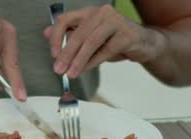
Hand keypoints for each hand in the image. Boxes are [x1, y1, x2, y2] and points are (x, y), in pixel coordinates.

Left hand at [44, 5, 163, 78]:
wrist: (144, 44)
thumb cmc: (115, 41)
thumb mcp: (90, 40)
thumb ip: (71, 36)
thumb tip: (46, 34)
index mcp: (90, 12)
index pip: (66, 19)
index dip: (56, 36)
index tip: (52, 54)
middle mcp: (102, 13)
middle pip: (78, 33)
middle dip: (66, 53)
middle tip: (58, 70)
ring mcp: (116, 21)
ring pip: (91, 41)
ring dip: (78, 60)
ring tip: (70, 73)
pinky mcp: (127, 34)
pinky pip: (106, 50)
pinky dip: (93, 62)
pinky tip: (85, 70)